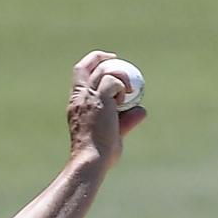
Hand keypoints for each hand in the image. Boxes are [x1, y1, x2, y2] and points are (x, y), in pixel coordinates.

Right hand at [67, 50, 146, 165]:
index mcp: (76, 104)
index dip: (92, 64)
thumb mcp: (114, 134)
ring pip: (104, 70)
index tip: (106, 63)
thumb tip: (142, 110)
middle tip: (115, 59)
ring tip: (127, 92)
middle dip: (100, 57)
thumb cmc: (99, 154)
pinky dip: (122, 87)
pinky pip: (114, 81)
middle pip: (84, 65)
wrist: (91, 160)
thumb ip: (126, 121)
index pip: (79, 76)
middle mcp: (79, 98)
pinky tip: (124, 101)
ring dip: (119, 76)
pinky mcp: (100, 100)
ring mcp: (88, 98)